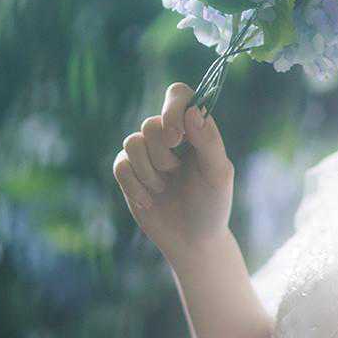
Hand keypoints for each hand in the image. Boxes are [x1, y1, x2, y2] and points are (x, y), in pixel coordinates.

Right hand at [112, 82, 234, 262]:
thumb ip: (209, 141)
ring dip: (148, 171)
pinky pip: (120, 165)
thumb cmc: (212, 205)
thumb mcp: (218, 174)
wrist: (193, 241)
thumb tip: (192, 111)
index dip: (173, 109)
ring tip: (163, 188)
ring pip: (132, 142)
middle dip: (162, 154)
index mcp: (195, 129)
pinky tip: (149, 202)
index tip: (178, 137)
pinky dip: (134, 185)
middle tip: (176, 172)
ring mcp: (148, 155)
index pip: (178, 95)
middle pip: (150, 124)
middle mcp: (170, 137)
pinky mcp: (130, 174)